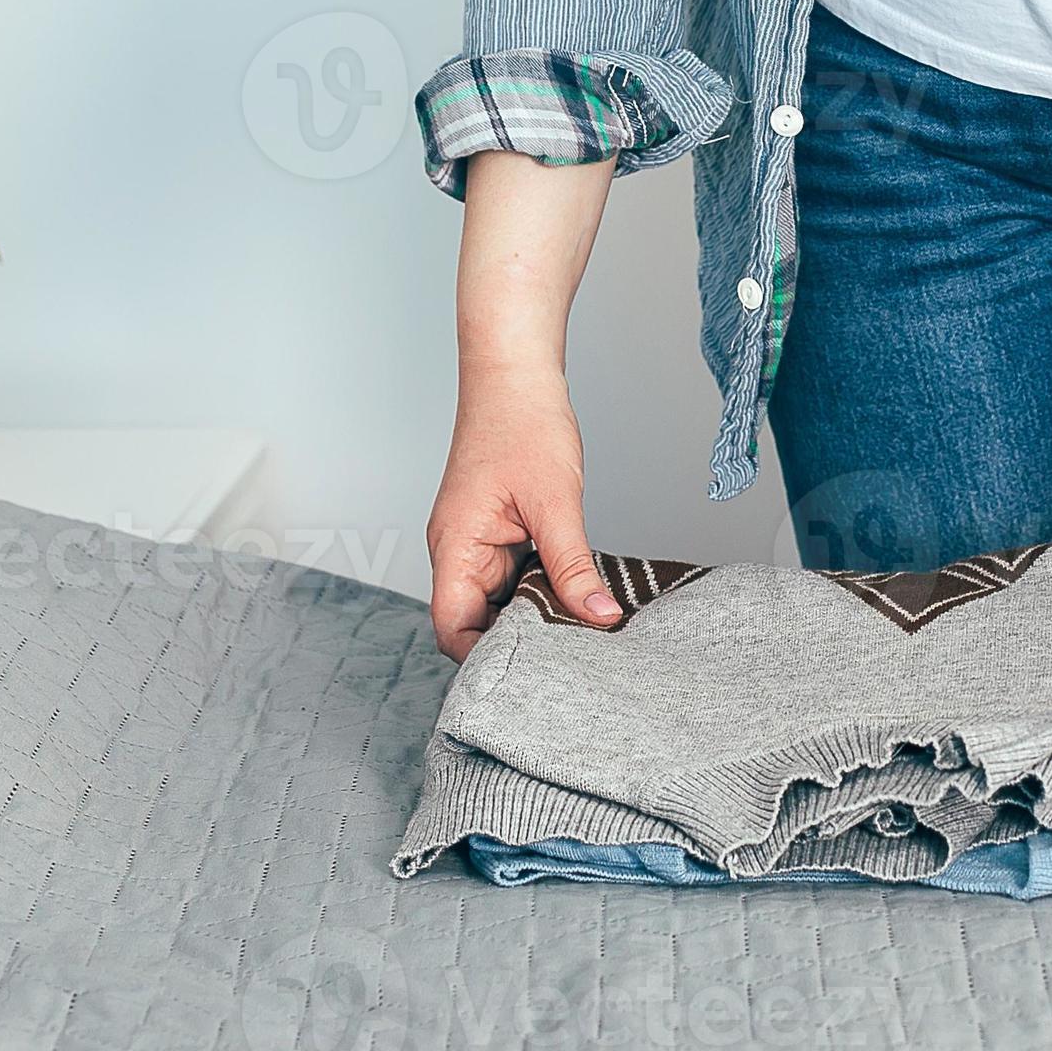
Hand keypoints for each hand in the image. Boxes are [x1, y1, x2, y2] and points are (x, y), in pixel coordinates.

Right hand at [425, 358, 617, 659]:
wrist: (516, 374)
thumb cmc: (523, 424)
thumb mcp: (556, 502)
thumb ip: (574, 566)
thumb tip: (598, 617)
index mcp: (454, 547)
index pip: (453, 628)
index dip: (484, 658)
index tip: (533, 676)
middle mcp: (458, 551)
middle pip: (476, 621)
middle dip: (517, 641)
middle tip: (571, 658)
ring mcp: (478, 542)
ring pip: (500, 600)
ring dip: (534, 614)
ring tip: (579, 632)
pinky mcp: (499, 532)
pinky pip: (515, 575)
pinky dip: (541, 588)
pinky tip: (576, 595)